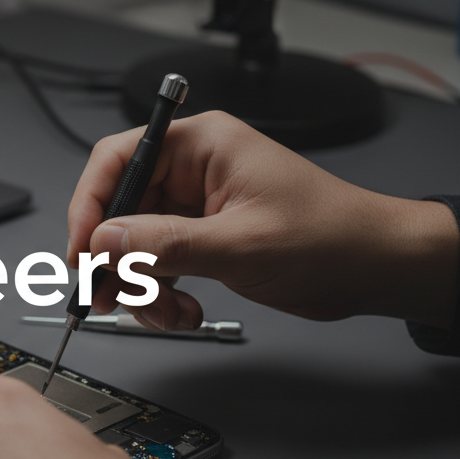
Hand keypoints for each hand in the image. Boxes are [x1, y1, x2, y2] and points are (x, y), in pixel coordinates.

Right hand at [67, 111, 459, 329]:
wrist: (377, 268)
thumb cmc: (333, 237)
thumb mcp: (241, 244)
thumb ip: (166, 244)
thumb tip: (105, 241)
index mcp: (204, 145)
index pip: (119, 158)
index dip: (90, 205)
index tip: (82, 251)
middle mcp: (196, 168)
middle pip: (121, 207)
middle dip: (116, 259)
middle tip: (111, 296)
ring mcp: (199, 204)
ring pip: (136, 243)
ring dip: (141, 285)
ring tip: (167, 313)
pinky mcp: (205, 236)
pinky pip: (160, 263)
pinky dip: (161, 293)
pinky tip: (183, 311)